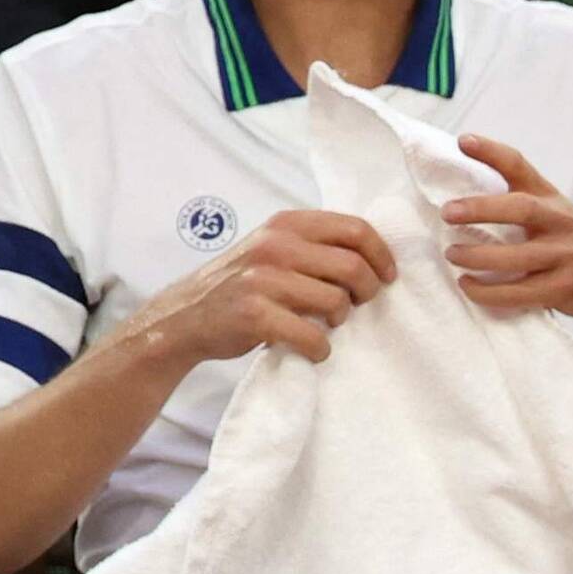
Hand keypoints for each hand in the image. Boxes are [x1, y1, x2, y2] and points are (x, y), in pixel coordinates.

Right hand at [126, 209, 399, 367]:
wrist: (185, 316)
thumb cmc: (240, 284)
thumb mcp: (272, 248)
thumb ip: (312, 244)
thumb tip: (370, 256)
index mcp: (287, 224)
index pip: (355, 229)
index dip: (381, 255)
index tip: (387, 276)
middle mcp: (276, 245)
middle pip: (353, 266)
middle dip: (367, 291)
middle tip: (358, 306)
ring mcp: (264, 280)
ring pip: (336, 302)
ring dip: (340, 321)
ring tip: (326, 325)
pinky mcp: (256, 315)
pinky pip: (312, 336)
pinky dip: (320, 349)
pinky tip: (312, 349)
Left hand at [442, 136, 572, 339]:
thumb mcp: (557, 213)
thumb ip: (522, 203)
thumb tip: (465, 196)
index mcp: (551, 199)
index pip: (521, 166)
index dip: (492, 152)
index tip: (464, 141)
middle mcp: (559, 222)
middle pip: (521, 208)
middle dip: (482, 209)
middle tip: (448, 212)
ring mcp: (564, 256)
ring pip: (517, 257)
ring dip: (479, 256)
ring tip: (452, 254)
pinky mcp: (563, 289)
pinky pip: (520, 293)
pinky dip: (489, 292)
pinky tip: (468, 285)